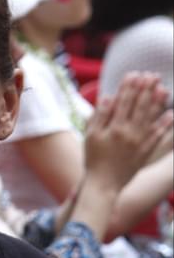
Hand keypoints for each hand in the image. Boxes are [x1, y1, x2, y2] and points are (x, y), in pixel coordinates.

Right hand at [84, 72, 173, 190]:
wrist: (104, 183)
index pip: (124, 102)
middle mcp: (130, 133)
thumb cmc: (93, 159)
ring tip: (163, 88)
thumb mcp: (90, 136)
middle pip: (140, 106)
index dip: (129, 87)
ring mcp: (140, 142)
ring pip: (151, 118)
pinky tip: (170, 114)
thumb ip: (99, 115)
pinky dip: (165, 124)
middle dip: (146, 89)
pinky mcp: (146, 151)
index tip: (134, 74)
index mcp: (115, 127)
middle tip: (152, 75)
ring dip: (158, 102)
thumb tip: (108, 97)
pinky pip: (158, 136)